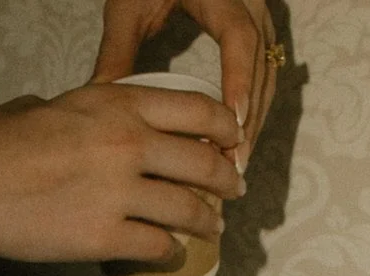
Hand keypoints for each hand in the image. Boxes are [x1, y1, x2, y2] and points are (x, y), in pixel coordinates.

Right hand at [0, 77, 244, 263]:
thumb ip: (89, 114)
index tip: (232, 141)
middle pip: (204, 163)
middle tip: (234, 191)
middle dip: (227, 180)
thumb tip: (94, 124)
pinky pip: (157, 247)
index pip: (199, 110)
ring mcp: (119, 194)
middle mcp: (129, 144)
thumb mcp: (54, 105)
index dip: (225, 128)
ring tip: (212, 229)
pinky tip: (171, 254)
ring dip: (207, 223)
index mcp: (119, 104)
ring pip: (188, 211)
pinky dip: (170, 253)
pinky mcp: (103, 238)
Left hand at [95, 0, 281, 162]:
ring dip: (255, 117)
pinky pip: (265, 71)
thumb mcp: (130, 5)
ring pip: (268, 72)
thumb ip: (118, 48)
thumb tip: (102, 99)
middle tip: (234, 164)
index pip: (239, 37)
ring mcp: (258, 16)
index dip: (239, 80)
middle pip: (261, 63)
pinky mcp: (256, 30)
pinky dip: (254, 105)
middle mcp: (249, 2)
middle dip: (250, 116)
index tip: (233, 123)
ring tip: (237, 163)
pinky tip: (239, 137)